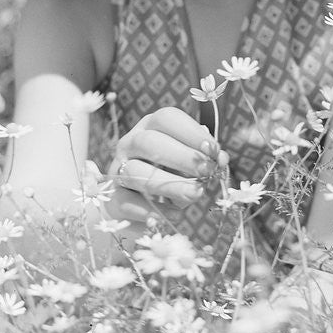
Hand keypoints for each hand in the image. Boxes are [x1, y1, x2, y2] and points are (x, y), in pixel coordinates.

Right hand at [106, 107, 226, 240]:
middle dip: (181, 157)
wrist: (141, 206)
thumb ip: (205, 159)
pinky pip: (127, 203)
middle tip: (207, 172)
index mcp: (150, 127)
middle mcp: (129, 144)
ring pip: (135, 172)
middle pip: (148, 142)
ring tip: (195, 194)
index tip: (214, 149)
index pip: (165, 118)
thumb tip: (220, 159)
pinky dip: (152, 210)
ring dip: (169, 184)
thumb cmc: (173, 175)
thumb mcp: (192, 164)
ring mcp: (118, 170)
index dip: (191, 132)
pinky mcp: (112, 199)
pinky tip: (174, 214)